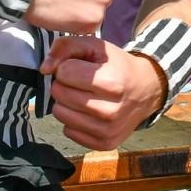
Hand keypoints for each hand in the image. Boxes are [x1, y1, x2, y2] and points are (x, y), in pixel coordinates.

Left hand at [41, 36, 163, 148]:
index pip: (64, 73)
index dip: (68, 67)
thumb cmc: (117, 66)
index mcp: (111, 82)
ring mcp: (107, 130)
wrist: (146, 91)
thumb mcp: (96, 46)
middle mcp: (110, 110)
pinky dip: (73, 120)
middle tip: (80, 82)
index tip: (80, 67)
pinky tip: (87, 111)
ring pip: (60, 114)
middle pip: (60, 94)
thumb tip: (44, 69)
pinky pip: (68, 131)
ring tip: (82, 95)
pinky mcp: (104, 144)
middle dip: (64, 84)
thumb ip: (66, 47)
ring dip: (66, 102)